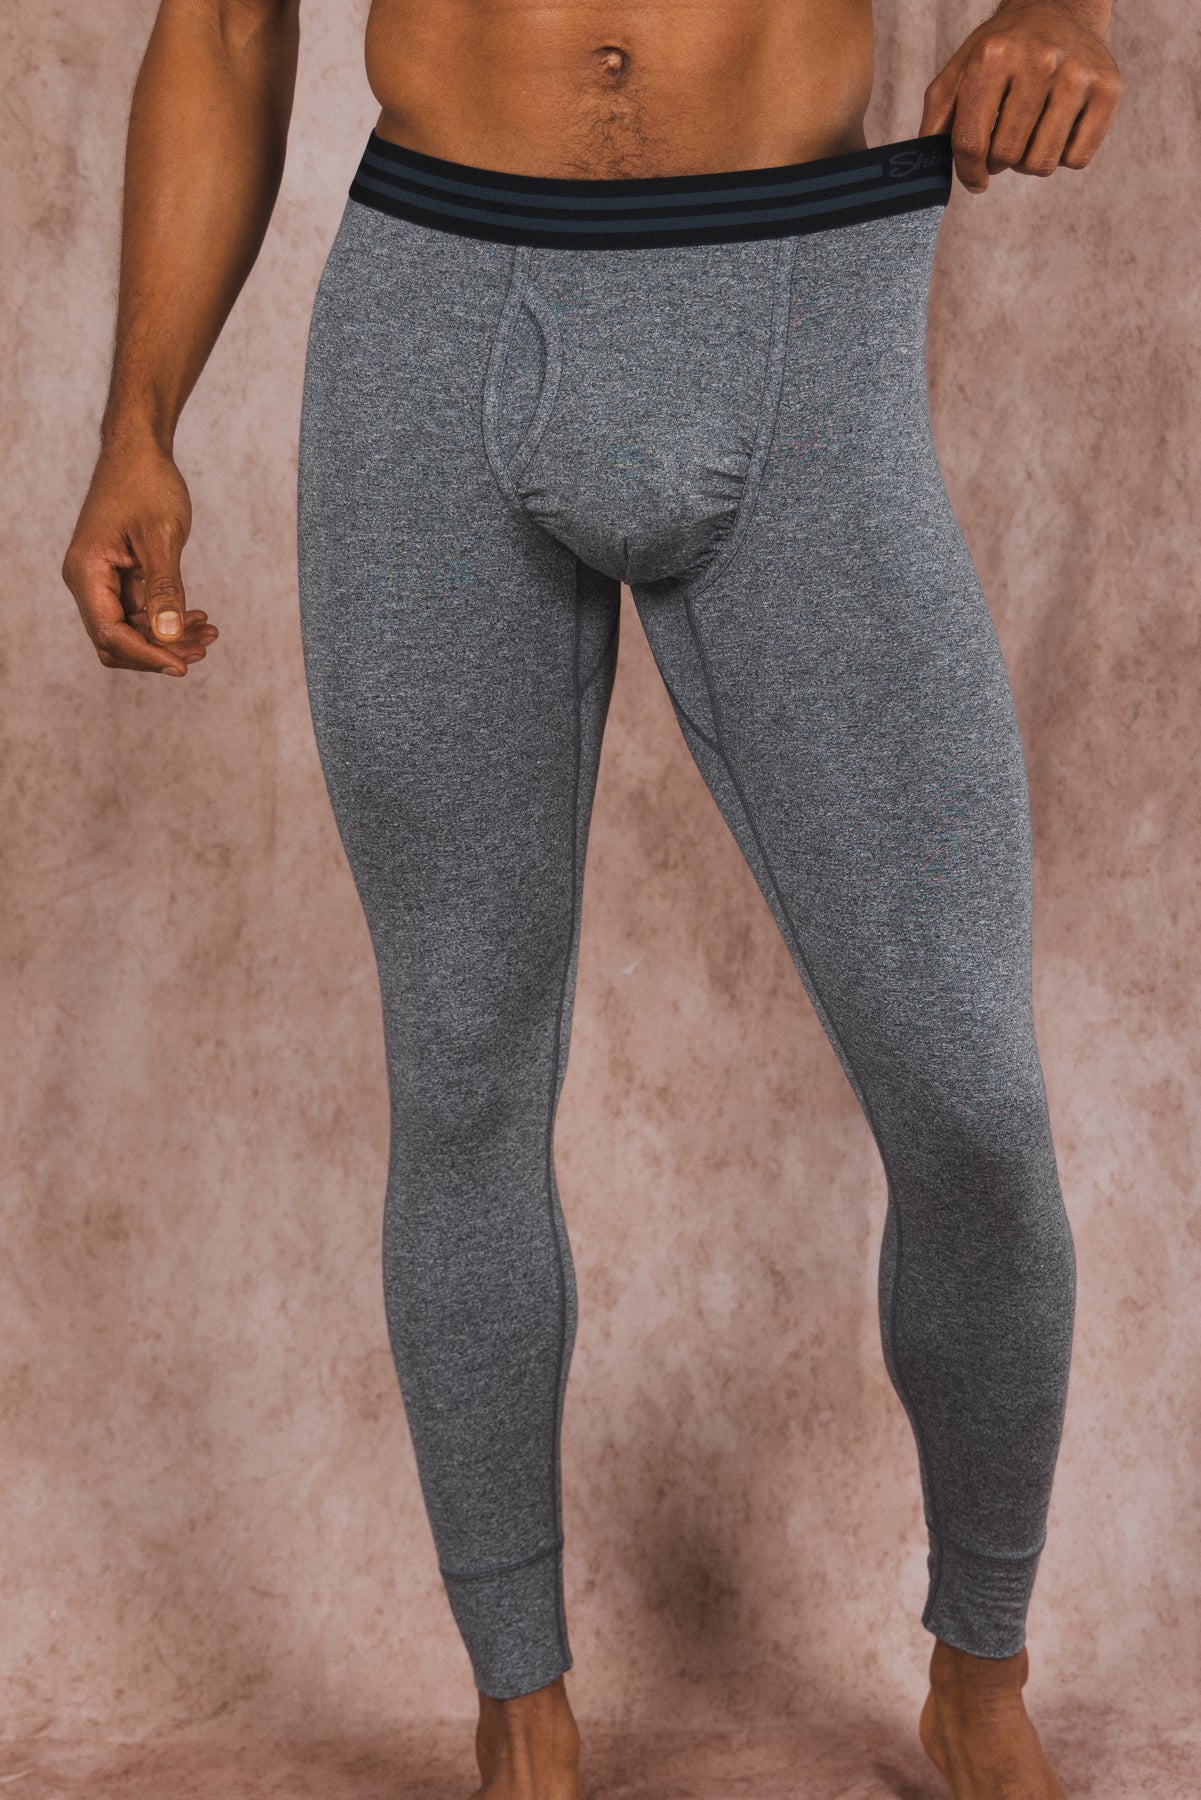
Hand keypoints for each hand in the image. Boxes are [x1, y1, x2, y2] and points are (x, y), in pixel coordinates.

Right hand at [61, 441, 218, 674]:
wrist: (140, 452)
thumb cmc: (146, 484)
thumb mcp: (160, 537)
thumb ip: (164, 588)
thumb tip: (167, 636)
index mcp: (87, 572)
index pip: (110, 634)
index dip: (147, 655)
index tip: (183, 666)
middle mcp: (88, 582)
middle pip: (117, 641)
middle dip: (160, 650)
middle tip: (204, 647)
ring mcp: (102, 581)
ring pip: (132, 631)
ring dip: (169, 637)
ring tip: (209, 632)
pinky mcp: (120, 578)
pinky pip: (141, 613)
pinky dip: (168, 619)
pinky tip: (198, 618)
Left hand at [920, 0, 1121, 194]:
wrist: (1055, 9)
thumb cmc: (998, 53)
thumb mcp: (957, 74)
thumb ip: (936, 122)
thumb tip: (928, 171)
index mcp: (994, 55)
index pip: (970, 142)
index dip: (968, 172)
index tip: (974, 178)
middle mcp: (1040, 59)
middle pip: (1007, 155)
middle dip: (999, 161)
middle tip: (1004, 144)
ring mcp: (1078, 73)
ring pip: (1042, 164)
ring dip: (1028, 162)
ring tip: (1028, 135)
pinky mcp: (1108, 88)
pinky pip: (1076, 159)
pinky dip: (1062, 157)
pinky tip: (1056, 129)